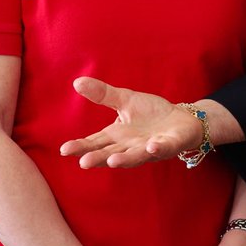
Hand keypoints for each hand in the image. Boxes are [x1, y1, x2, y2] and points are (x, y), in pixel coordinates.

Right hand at [59, 77, 200, 167]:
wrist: (181, 119)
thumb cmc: (150, 114)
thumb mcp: (125, 100)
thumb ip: (103, 94)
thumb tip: (77, 82)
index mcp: (116, 136)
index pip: (95, 143)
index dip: (80, 147)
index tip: (64, 150)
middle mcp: (130, 146)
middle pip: (111, 153)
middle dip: (99, 159)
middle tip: (84, 163)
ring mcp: (149, 148)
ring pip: (135, 156)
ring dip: (125, 159)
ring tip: (113, 161)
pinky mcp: (169, 145)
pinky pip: (163, 148)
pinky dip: (157, 149)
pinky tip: (152, 147)